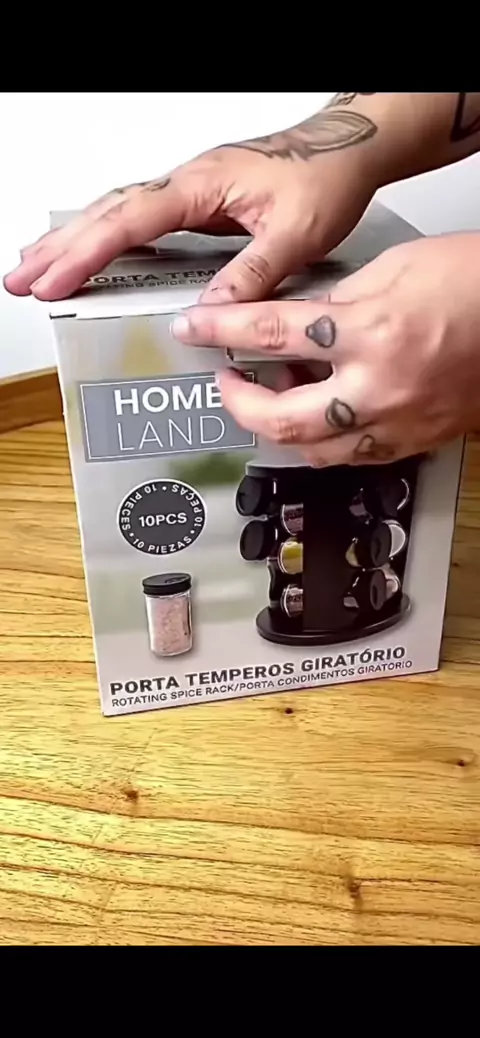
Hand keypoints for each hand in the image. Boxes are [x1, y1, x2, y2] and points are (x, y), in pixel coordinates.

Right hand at [3, 105, 377, 301]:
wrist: (347, 148)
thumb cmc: (325, 177)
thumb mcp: (296, 235)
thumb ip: (251, 274)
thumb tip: (208, 311)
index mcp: (202, 185)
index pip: (130, 222)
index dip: (88, 254)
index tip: (55, 281)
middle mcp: (187, 183)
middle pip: (107, 214)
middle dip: (60, 248)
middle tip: (21, 280)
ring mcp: (189, 191)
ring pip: (116, 213)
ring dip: (74, 241)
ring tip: (36, 268)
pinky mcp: (197, 202)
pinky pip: (138, 219)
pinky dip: (106, 236)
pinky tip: (92, 253)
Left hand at [171, 234, 479, 464]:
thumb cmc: (473, 283)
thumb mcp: (392, 270)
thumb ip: (334, 300)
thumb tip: (292, 322)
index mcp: (369, 331)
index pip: (271, 333)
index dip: (221, 329)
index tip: (192, 328)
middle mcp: (378, 387)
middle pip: (280, 418)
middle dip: (239, 402)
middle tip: (228, 380)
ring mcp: (397, 423)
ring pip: (312, 450)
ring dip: (279, 427)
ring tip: (273, 397)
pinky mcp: (413, 442)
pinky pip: (351, 456)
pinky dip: (323, 440)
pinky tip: (319, 416)